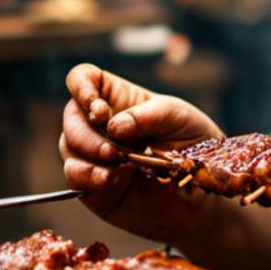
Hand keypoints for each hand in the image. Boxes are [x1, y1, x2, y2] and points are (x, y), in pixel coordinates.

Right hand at [59, 63, 222, 242]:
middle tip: (114, 149)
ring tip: (119, 164)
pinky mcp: (94, 184)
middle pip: (71, 116)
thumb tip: (112, 126)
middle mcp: (100, 124)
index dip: (82, 89)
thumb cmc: (192, 143)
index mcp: (117, 99)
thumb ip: (147, 116)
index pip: (83, 79)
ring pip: (68, 145)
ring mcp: (94, 154)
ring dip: (89, 154)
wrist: (202, 190)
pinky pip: (74, 176)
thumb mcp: (178, 117)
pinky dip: (86, 176)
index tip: (100, 111)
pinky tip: (109, 179)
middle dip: (86, 132)